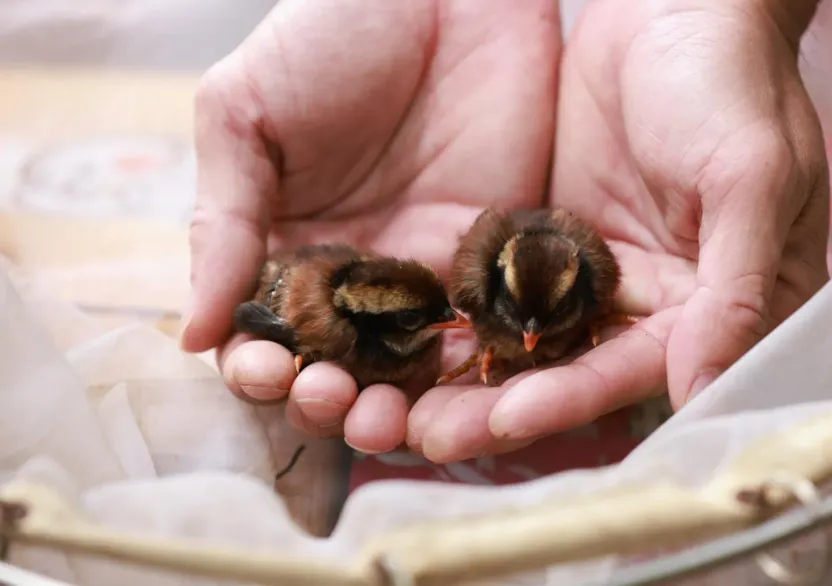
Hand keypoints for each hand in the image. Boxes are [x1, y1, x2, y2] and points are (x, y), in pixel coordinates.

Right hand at [179, 0, 560, 452]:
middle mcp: (355, 273)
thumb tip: (190, 334)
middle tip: (330, 400)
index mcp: (286, 245)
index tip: (264, 374)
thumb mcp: (246, 116)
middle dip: (326, 401)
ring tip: (387, 421)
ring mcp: (425, 271)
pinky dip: (468, 372)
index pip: (264, 335)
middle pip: (336, 368)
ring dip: (393, 408)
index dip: (258, 367)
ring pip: (407, 369)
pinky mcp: (491, 258)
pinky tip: (458, 392)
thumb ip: (223, 222)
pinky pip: (481, 331)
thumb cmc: (331, 35)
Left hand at [407, 0, 829, 461]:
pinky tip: (407, 337)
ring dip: (467, 375)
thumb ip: (737, 286)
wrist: (672, 8)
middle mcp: (649, 306)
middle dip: (500, 407)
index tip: (510, 420)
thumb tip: (703, 386)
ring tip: (401, 408)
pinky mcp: (546, 242)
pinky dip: (459, 315)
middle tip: (429, 436)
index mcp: (713, 306)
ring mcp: (592, 275)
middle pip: (569, 372)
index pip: (636, 371)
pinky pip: (498, 286)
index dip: (573, 399)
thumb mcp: (750, 176)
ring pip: (524, 340)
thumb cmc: (729, 83)